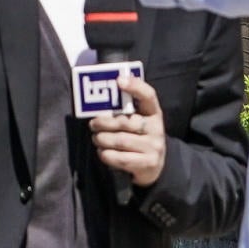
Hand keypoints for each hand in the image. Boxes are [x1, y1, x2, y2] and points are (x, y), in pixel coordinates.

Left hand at [88, 71, 167, 186]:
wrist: (155, 166)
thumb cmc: (138, 136)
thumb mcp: (137, 120)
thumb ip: (123, 109)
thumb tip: (96, 98)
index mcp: (154, 113)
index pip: (148, 96)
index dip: (135, 86)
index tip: (119, 80)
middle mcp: (156, 129)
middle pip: (125, 121)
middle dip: (103, 122)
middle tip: (92, 124)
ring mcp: (154, 147)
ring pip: (119, 140)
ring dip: (101, 139)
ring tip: (96, 138)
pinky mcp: (148, 164)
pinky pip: (119, 158)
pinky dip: (105, 154)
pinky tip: (102, 152)